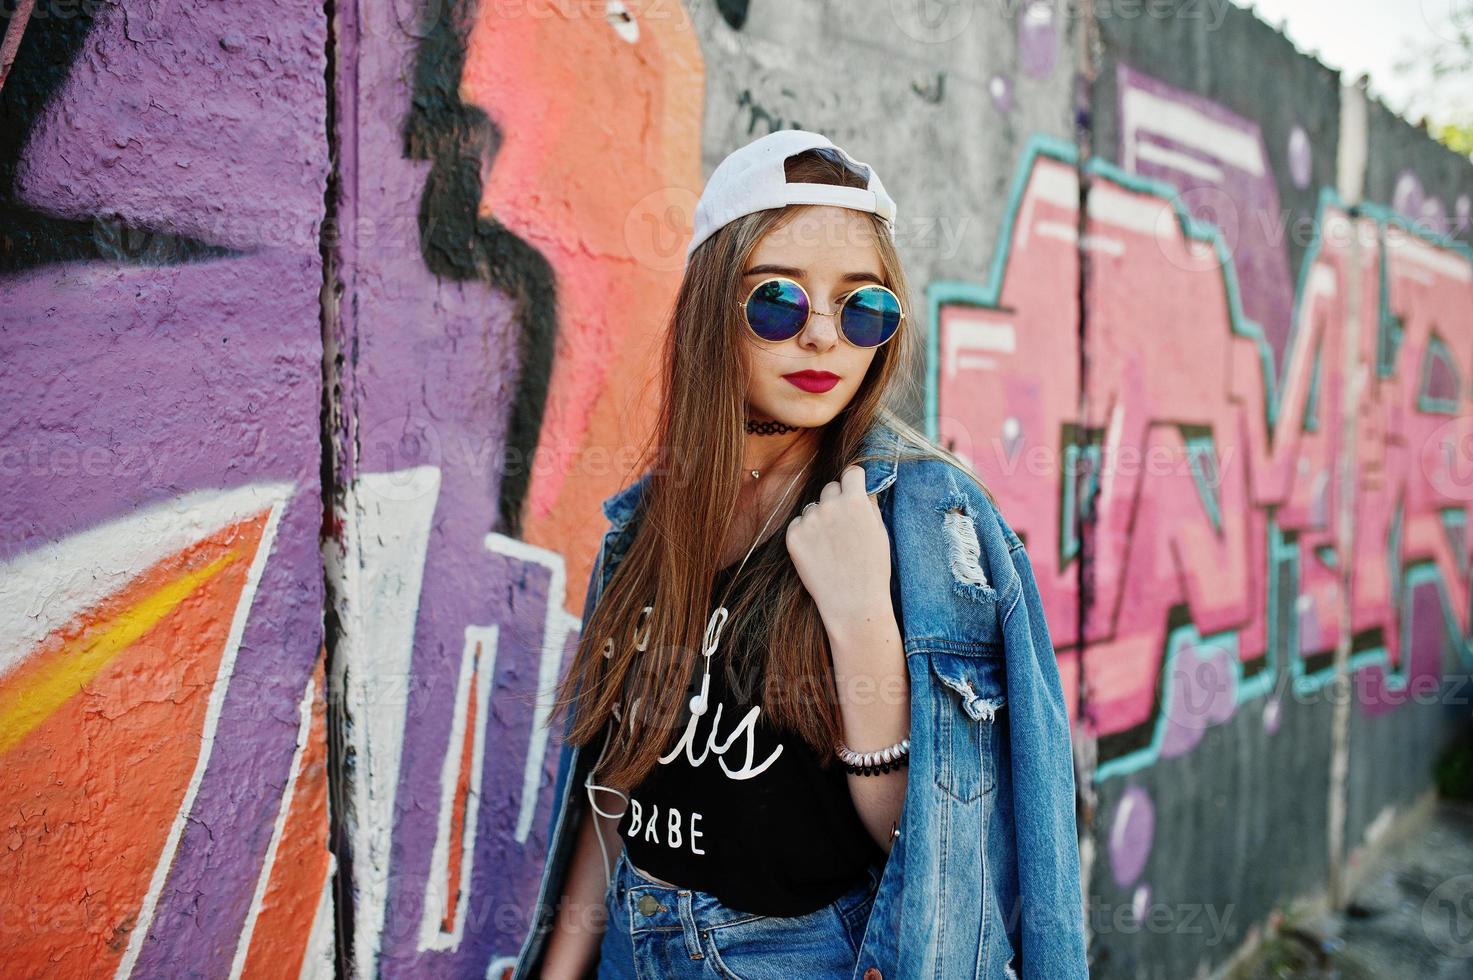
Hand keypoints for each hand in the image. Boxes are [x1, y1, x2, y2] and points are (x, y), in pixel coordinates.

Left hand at [785, 463, 892, 637]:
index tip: (855, 489)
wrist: (853, 603)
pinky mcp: (793, 536)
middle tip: (844, 525)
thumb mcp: (880, 531)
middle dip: (837, 500)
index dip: (855, 482)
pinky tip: (819, 552)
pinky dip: (806, 533)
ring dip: (821, 518)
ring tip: (832, 545)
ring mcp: (809, 520)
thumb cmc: (873, 569)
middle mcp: (830, 505)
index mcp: (855, 501)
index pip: (851, 473)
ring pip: (813, 507)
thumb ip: (869, 504)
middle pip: (830, 488)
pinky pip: (799, 523)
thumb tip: (862, 487)